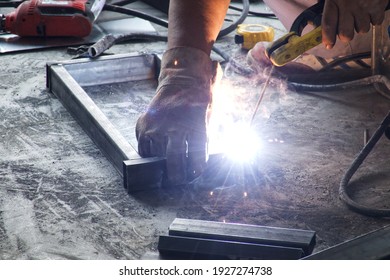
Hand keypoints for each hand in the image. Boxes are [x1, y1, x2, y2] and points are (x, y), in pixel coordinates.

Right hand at [136, 47, 218, 185]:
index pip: (197, 161)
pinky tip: (155, 154)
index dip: (195, 172)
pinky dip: (149, 154)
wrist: (183, 82)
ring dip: (162, 164)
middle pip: (175, 164)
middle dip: (176, 176)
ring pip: (157, 158)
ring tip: (166, 166)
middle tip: (177, 180)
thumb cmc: (199, 104)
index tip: (194, 174)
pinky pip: (144, 150)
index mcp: (195, 129)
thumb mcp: (207, 124)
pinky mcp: (143, 126)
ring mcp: (157, 127)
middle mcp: (175, 129)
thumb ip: (200, 145)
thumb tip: (196, 167)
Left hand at [322, 0, 388, 48]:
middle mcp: (348, 5)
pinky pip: (376, 22)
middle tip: (347, 29)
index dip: (327, 37)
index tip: (329, 45)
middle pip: (345, 34)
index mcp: (335, 0)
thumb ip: (332, 7)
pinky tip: (372, 10)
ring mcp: (364, 6)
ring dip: (361, 26)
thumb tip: (328, 27)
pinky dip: (374, 19)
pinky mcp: (379, 5)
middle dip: (346, 35)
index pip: (328, 24)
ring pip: (362, 30)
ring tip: (361, 14)